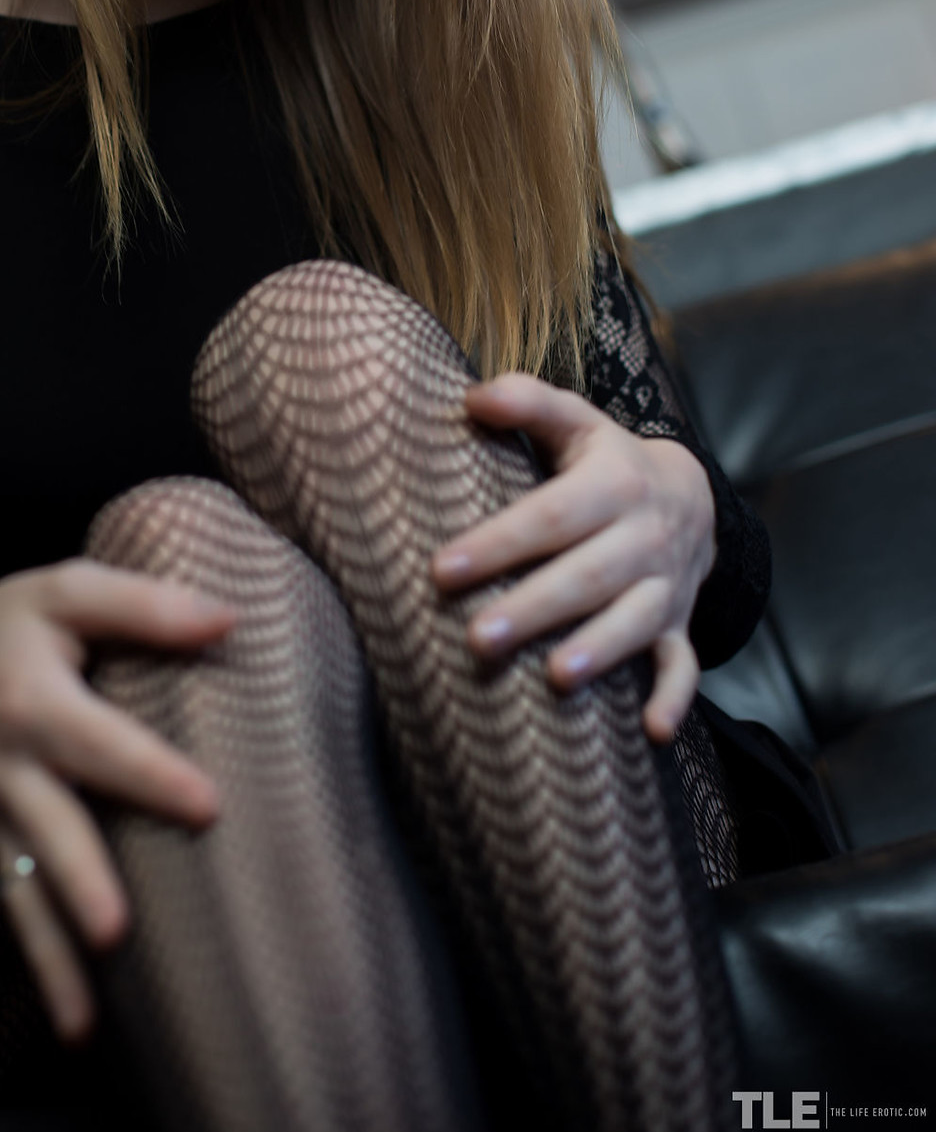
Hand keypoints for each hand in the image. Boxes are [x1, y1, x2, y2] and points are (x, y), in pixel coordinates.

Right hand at [0, 560, 234, 1041]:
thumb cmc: (13, 621)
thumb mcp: (64, 590)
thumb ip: (142, 604)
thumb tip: (227, 619)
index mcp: (34, 703)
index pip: (99, 743)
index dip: (150, 773)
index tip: (208, 806)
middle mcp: (10, 769)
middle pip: (51, 831)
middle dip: (83, 882)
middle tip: (119, 930)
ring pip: (25, 892)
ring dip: (53, 957)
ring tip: (84, 1020)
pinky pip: (16, 906)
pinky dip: (41, 964)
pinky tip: (76, 1020)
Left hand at [432, 375, 716, 743]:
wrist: (690, 495)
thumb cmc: (605, 462)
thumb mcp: (574, 421)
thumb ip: (526, 402)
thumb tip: (471, 398)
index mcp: (615, 484)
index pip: (550, 515)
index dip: (498, 542)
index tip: (440, 570)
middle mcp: (645, 537)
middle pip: (588, 575)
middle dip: (535, 607)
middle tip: (478, 639)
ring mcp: (666, 586)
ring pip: (634, 622)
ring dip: (599, 651)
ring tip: (555, 679)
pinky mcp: (679, 625)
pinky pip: (683, 665)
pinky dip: (674, 698)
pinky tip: (654, 733)